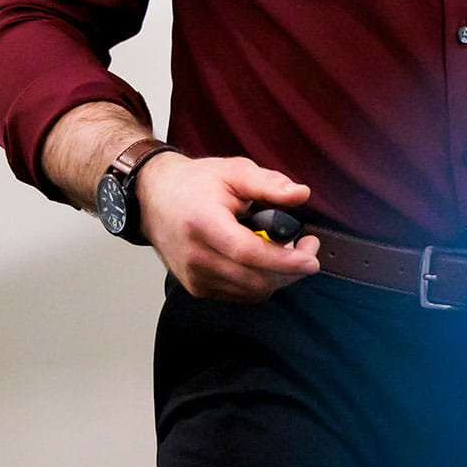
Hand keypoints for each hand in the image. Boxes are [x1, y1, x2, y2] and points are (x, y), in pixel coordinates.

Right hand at [137, 154, 320, 302]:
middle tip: (308, 247)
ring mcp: (194, 277)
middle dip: (290, 269)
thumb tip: (301, 194)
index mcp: (203, 223)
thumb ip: (268, 183)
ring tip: (287, 250)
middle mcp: (195, 256)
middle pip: (254, 278)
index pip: (248, 253)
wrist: (156, 199)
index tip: (311, 258)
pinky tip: (265, 260)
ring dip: (277, 276)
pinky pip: (240, 294)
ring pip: (251, 291)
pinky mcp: (197, 288)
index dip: (284, 260)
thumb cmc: (195, 183)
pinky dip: (260, 281)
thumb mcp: (234, 171)